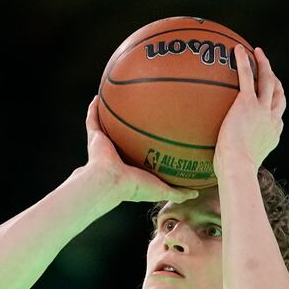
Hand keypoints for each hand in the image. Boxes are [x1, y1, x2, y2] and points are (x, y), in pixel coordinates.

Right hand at [84, 96, 198, 203]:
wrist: (112, 182)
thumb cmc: (136, 187)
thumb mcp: (162, 190)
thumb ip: (178, 192)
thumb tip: (196, 193)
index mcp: (130, 166)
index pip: (139, 153)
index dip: (145, 144)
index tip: (155, 133)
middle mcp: (116, 154)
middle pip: (123, 137)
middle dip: (128, 127)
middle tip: (140, 111)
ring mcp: (104, 145)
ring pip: (106, 126)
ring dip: (109, 114)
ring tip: (117, 98)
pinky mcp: (94, 137)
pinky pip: (92, 119)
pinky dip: (93, 108)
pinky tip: (98, 96)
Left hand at [214, 45, 285, 172]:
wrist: (237, 166)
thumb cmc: (234, 172)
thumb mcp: (240, 164)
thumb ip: (237, 156)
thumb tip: (221, 165)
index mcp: (273, 134)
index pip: (278, 116)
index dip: (276, 105)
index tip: (270, 99)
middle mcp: (272, 119)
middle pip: (279, 95)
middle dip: (276, 81)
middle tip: (270, 71)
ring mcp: (262, 110)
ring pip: (268, 81)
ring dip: (265, 65)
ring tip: (258, 52)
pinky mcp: (248, 103)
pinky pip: (247, 77)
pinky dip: (245, 62)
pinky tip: (238, 50)